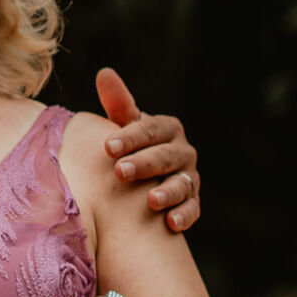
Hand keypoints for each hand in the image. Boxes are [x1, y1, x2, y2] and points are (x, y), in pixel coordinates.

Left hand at [96, 67, 199, 232]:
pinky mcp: (191, 202)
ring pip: (182, 184)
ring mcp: (188, 177)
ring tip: (151, 201)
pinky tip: (170, 223)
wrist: (142, 179)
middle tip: (120, 172)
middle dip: (144, 164)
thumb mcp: (124, 126)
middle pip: (166, 156)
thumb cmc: (130, 147)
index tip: (108, 146)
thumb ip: (118, 104)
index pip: (151, 129)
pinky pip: (192, 209)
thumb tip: (105, 72)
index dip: (131, 137)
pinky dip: (184, 216)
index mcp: (166, 129)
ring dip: (168, 192)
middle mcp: (182, 151)